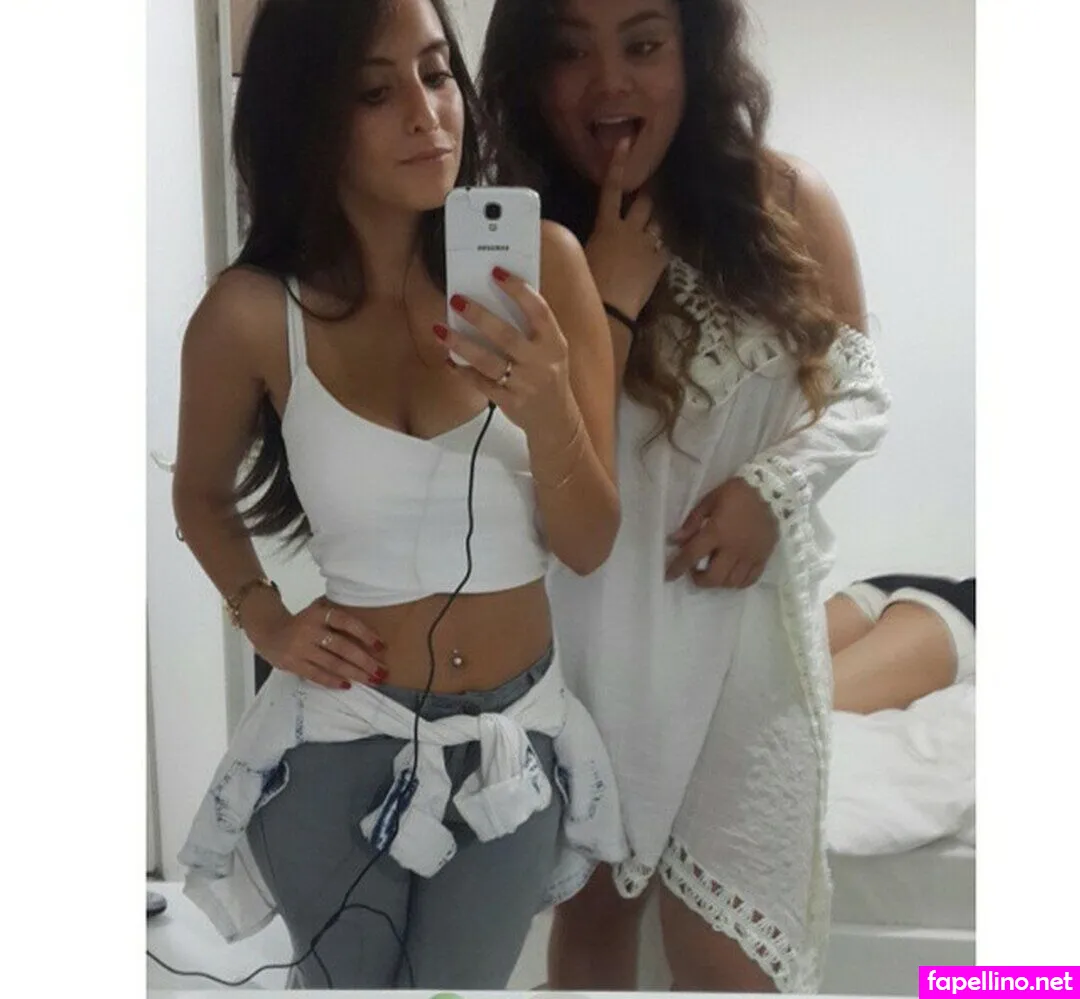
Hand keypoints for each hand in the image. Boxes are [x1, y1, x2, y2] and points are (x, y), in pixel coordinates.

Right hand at [246, 597, 388, 689]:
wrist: (268, 630)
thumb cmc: (303, 623)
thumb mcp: (317, 612)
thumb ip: (337, 619)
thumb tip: (369, 636)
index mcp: (319, 614)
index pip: (346, 622)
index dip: (365, 634)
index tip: (381, 646)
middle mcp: (310, 629)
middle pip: (342, 647)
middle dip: (364, 661)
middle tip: (381, 672)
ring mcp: (300, 648)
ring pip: (332, 663)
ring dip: (354, 673)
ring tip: (371, 680)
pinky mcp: (292, 663)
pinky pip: (316, 674)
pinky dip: (333, 681)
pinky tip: (347, 685)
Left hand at [437, 267, 572, 435]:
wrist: (555, 419)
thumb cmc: (548, 375)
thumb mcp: (551, 350)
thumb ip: (531, 329)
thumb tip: (494, 299)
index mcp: (554, 343)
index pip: (538, 311)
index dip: (518, 290)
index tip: (496, 272)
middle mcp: (541, 362)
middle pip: (506, 336)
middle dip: (479, 316)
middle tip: (456, 300)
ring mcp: (525, 384)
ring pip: (488, 361)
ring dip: (461, 344)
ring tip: (440, 330)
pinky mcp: (509, 401)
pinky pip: (480, 383)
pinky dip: (463, 370)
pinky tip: (449, 359)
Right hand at [585, 136, 669, 320]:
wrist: (611, 312)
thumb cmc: (588, 286)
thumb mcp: (580, 258)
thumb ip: (586, 239)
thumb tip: (577, 234)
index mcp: (607, 227)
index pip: (611, 188)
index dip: (617, 164)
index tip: (626, 142)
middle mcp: (631, 230)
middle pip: (644, 202)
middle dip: (644, 198)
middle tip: (641, 198)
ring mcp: (648, 246)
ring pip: (657, 223)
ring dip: (652, 223)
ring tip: (647, 231)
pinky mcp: (660, 263)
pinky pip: (664, 247)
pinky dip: (659, 248)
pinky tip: (653, 256)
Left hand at [664, 478, 778, 587]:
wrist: (772, 490)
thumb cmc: (737, 493)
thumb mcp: (710, 500)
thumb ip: (692, 522)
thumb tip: (674, 540)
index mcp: (717, 532)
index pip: (692, 555)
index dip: (677, 568)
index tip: (668, 576)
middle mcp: (734, 548)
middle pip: (714, 578)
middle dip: (700, 580)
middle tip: (696, 571)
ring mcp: (751, 555)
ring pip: (732, 583)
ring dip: (718, 582)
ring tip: (714, 572)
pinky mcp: (764, 557)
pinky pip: (750, 580)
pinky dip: (738, 583)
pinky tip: (732, 575)